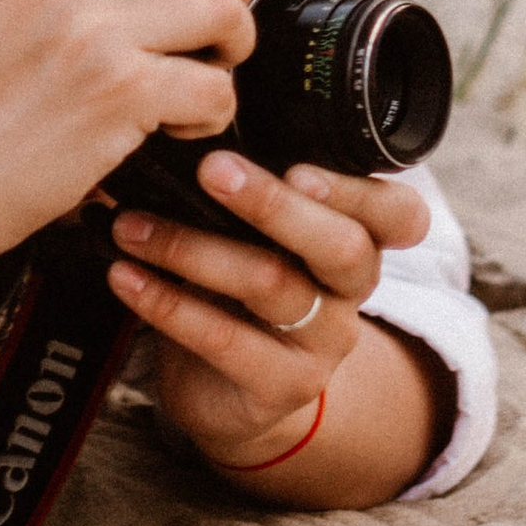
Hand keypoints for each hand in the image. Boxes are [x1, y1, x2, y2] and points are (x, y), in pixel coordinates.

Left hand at [110, 152, 432, 472]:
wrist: (229, 395)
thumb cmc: (238, 296)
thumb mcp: (257, 241)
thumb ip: (246, 197)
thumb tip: (180, 129)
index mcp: (359, 241)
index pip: (399, 214)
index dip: (358, 191)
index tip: (299, 167)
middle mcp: (351, 292)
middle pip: (341, 245)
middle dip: (273, 204)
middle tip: (210, 170)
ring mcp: (322, 343)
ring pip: (272, 284)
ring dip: (191, 248)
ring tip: (132, 227)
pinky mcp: (282, 386)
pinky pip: (224, 340)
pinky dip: (167, 303)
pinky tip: (126, 278)